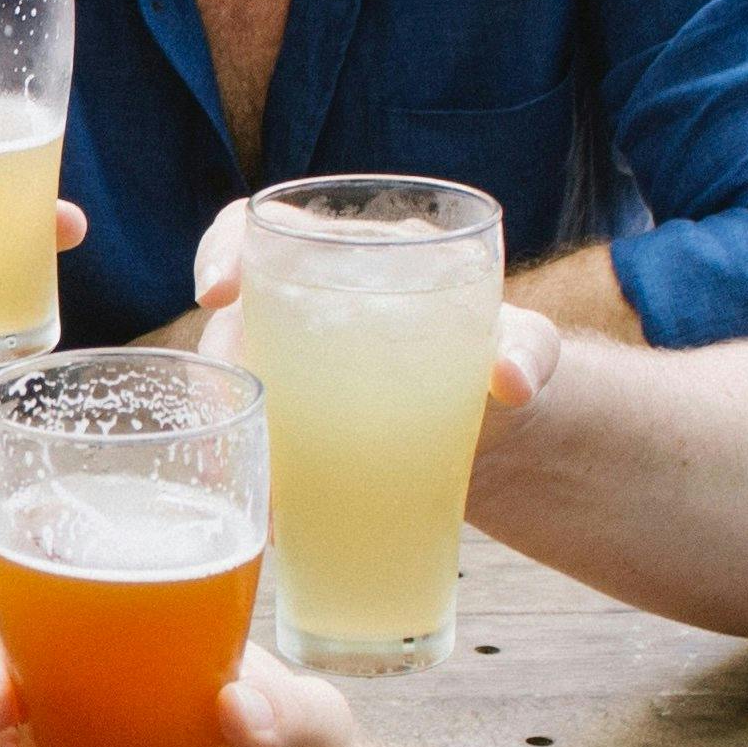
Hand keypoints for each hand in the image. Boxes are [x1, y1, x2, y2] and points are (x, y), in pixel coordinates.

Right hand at [175, 203, 565, 468]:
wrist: (501, 428)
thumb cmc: (505, 356)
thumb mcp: (527, 344)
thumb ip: (529, 349)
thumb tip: (512, 380)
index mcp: (352, 255)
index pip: (263, 229)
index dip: (223, 249)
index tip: (217, 295)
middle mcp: (308, 302)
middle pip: (235, 317)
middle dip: (224, 371)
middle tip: (250, 425)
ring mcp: (297, 364)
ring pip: (236, 384)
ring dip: (236, 434)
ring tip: (267, 492)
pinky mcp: (300, 420)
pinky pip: (258, 435)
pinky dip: (259, 472)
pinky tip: (275, 517)